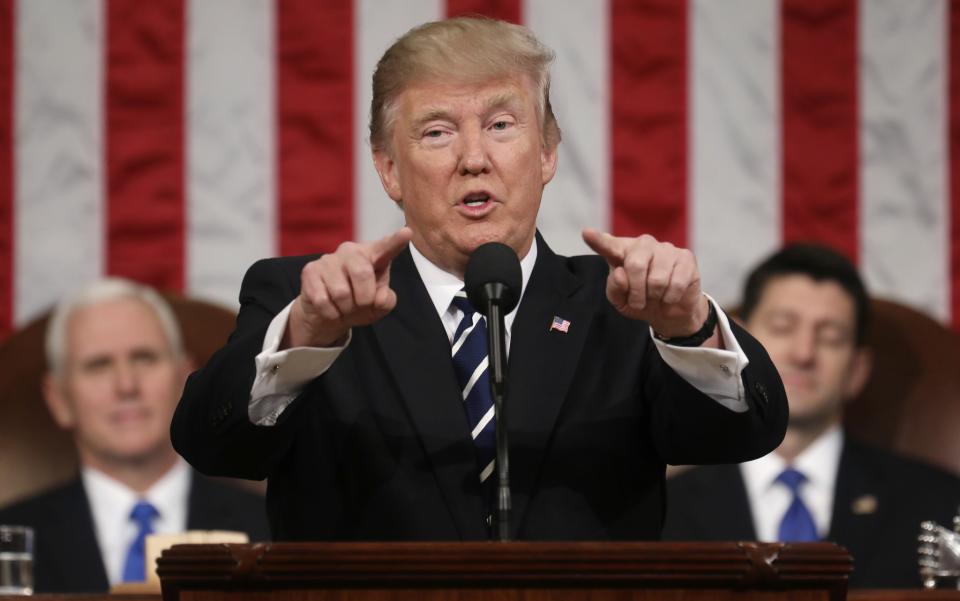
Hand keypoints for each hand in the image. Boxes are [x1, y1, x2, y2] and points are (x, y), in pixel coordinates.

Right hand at [285, 227, 412, 347]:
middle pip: (362, 273)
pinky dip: (331, 313)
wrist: (327, 315)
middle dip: (364, 298)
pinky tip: (331, 308)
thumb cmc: (358, 304)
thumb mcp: (378, 306)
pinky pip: (323, 300)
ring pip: (341, 291)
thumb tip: (379, 297)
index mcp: (372, 256)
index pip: (386, 247)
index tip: (407, 232)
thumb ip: (386, 301)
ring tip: (344, 306)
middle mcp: (350, 251)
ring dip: (346, 308)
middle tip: (362, 305)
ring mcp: (328, 259)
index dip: (396, 241)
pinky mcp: (310, 271)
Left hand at [581, 229, 712, 341]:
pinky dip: (670, 298)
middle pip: (635, 265)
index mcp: (623, 251)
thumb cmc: (641, 301)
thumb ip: (615, 288)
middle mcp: (644, 244)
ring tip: (655, 298)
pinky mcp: (686, 258)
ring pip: (657, 279)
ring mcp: (666, 248)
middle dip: (636, 291)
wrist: (670, 312)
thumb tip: (621, 273)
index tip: (587, 234)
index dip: (599, 241)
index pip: (609, 245)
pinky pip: (675, 283)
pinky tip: (669, 297)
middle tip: (638, 302)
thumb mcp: (621, 301)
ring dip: (654, 297)